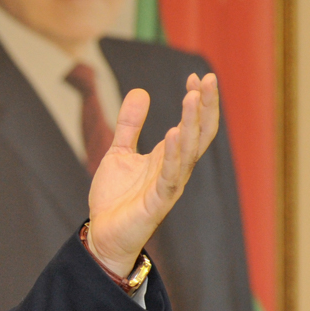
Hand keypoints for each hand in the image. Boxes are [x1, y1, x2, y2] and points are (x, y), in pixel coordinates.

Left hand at [86, 73, 220, 276]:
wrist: (103, 234)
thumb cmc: (116, 197)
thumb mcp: (119, 152)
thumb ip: (130, 124)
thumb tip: (140, 90)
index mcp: (168, 157)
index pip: (192, 125)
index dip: (197, 102)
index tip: (196, 76)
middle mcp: (175, 170)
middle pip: (199, 135)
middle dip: (205, 107)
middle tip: (207, 79)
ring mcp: (168, 186)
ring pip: (188, 152)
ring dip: (191, 124)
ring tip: (192, 97)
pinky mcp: (157, 203)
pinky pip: (169, 177)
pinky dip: (173, 155)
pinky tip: (173, 133)